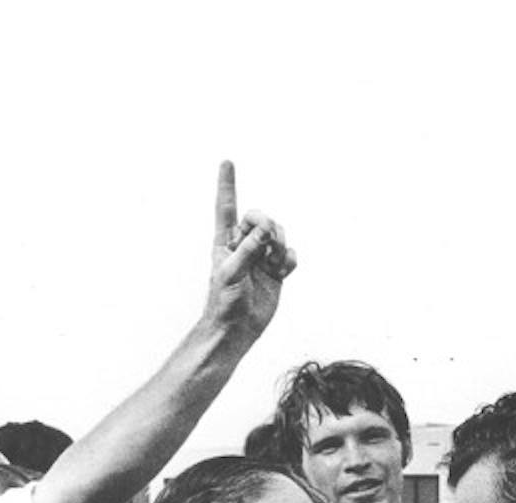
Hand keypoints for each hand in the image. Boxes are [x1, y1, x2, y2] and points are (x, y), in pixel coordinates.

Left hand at [203, 161, 295, 341]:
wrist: (237, 328)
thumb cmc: (224, 301)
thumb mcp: (231, 272)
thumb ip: (248, 248)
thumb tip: (264, 229)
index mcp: (225, 241)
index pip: (227, 207)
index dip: (227, 184)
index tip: (227, 161)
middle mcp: (244, 245)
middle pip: (260, 218)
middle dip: (267, 225)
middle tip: (267, 241)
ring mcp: (261, 258)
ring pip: (278, 235)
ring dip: (279, 246)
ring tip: (272, 265)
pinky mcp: (276, 272)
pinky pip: (290, 255)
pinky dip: (289, 261)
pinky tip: (281, 273)